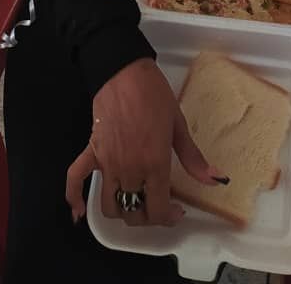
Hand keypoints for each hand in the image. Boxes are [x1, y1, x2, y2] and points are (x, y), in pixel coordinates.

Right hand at [65, 58, 225, 226]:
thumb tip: (216, 179)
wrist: (124, 72)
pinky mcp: (91, 152)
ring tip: (134, 202)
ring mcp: (107, 163)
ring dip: (122, 211)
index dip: (169, 218)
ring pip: (110, 206)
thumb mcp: (178, 124)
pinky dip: (74, 199)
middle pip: (134, 213)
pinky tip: (79, 211)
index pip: (158, 210)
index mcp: (154, 164)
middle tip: (158, 205)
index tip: (177, 211)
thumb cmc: (154, 94)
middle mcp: (129, 169)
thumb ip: (193, 158)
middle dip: (148, 217)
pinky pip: (75, 180)